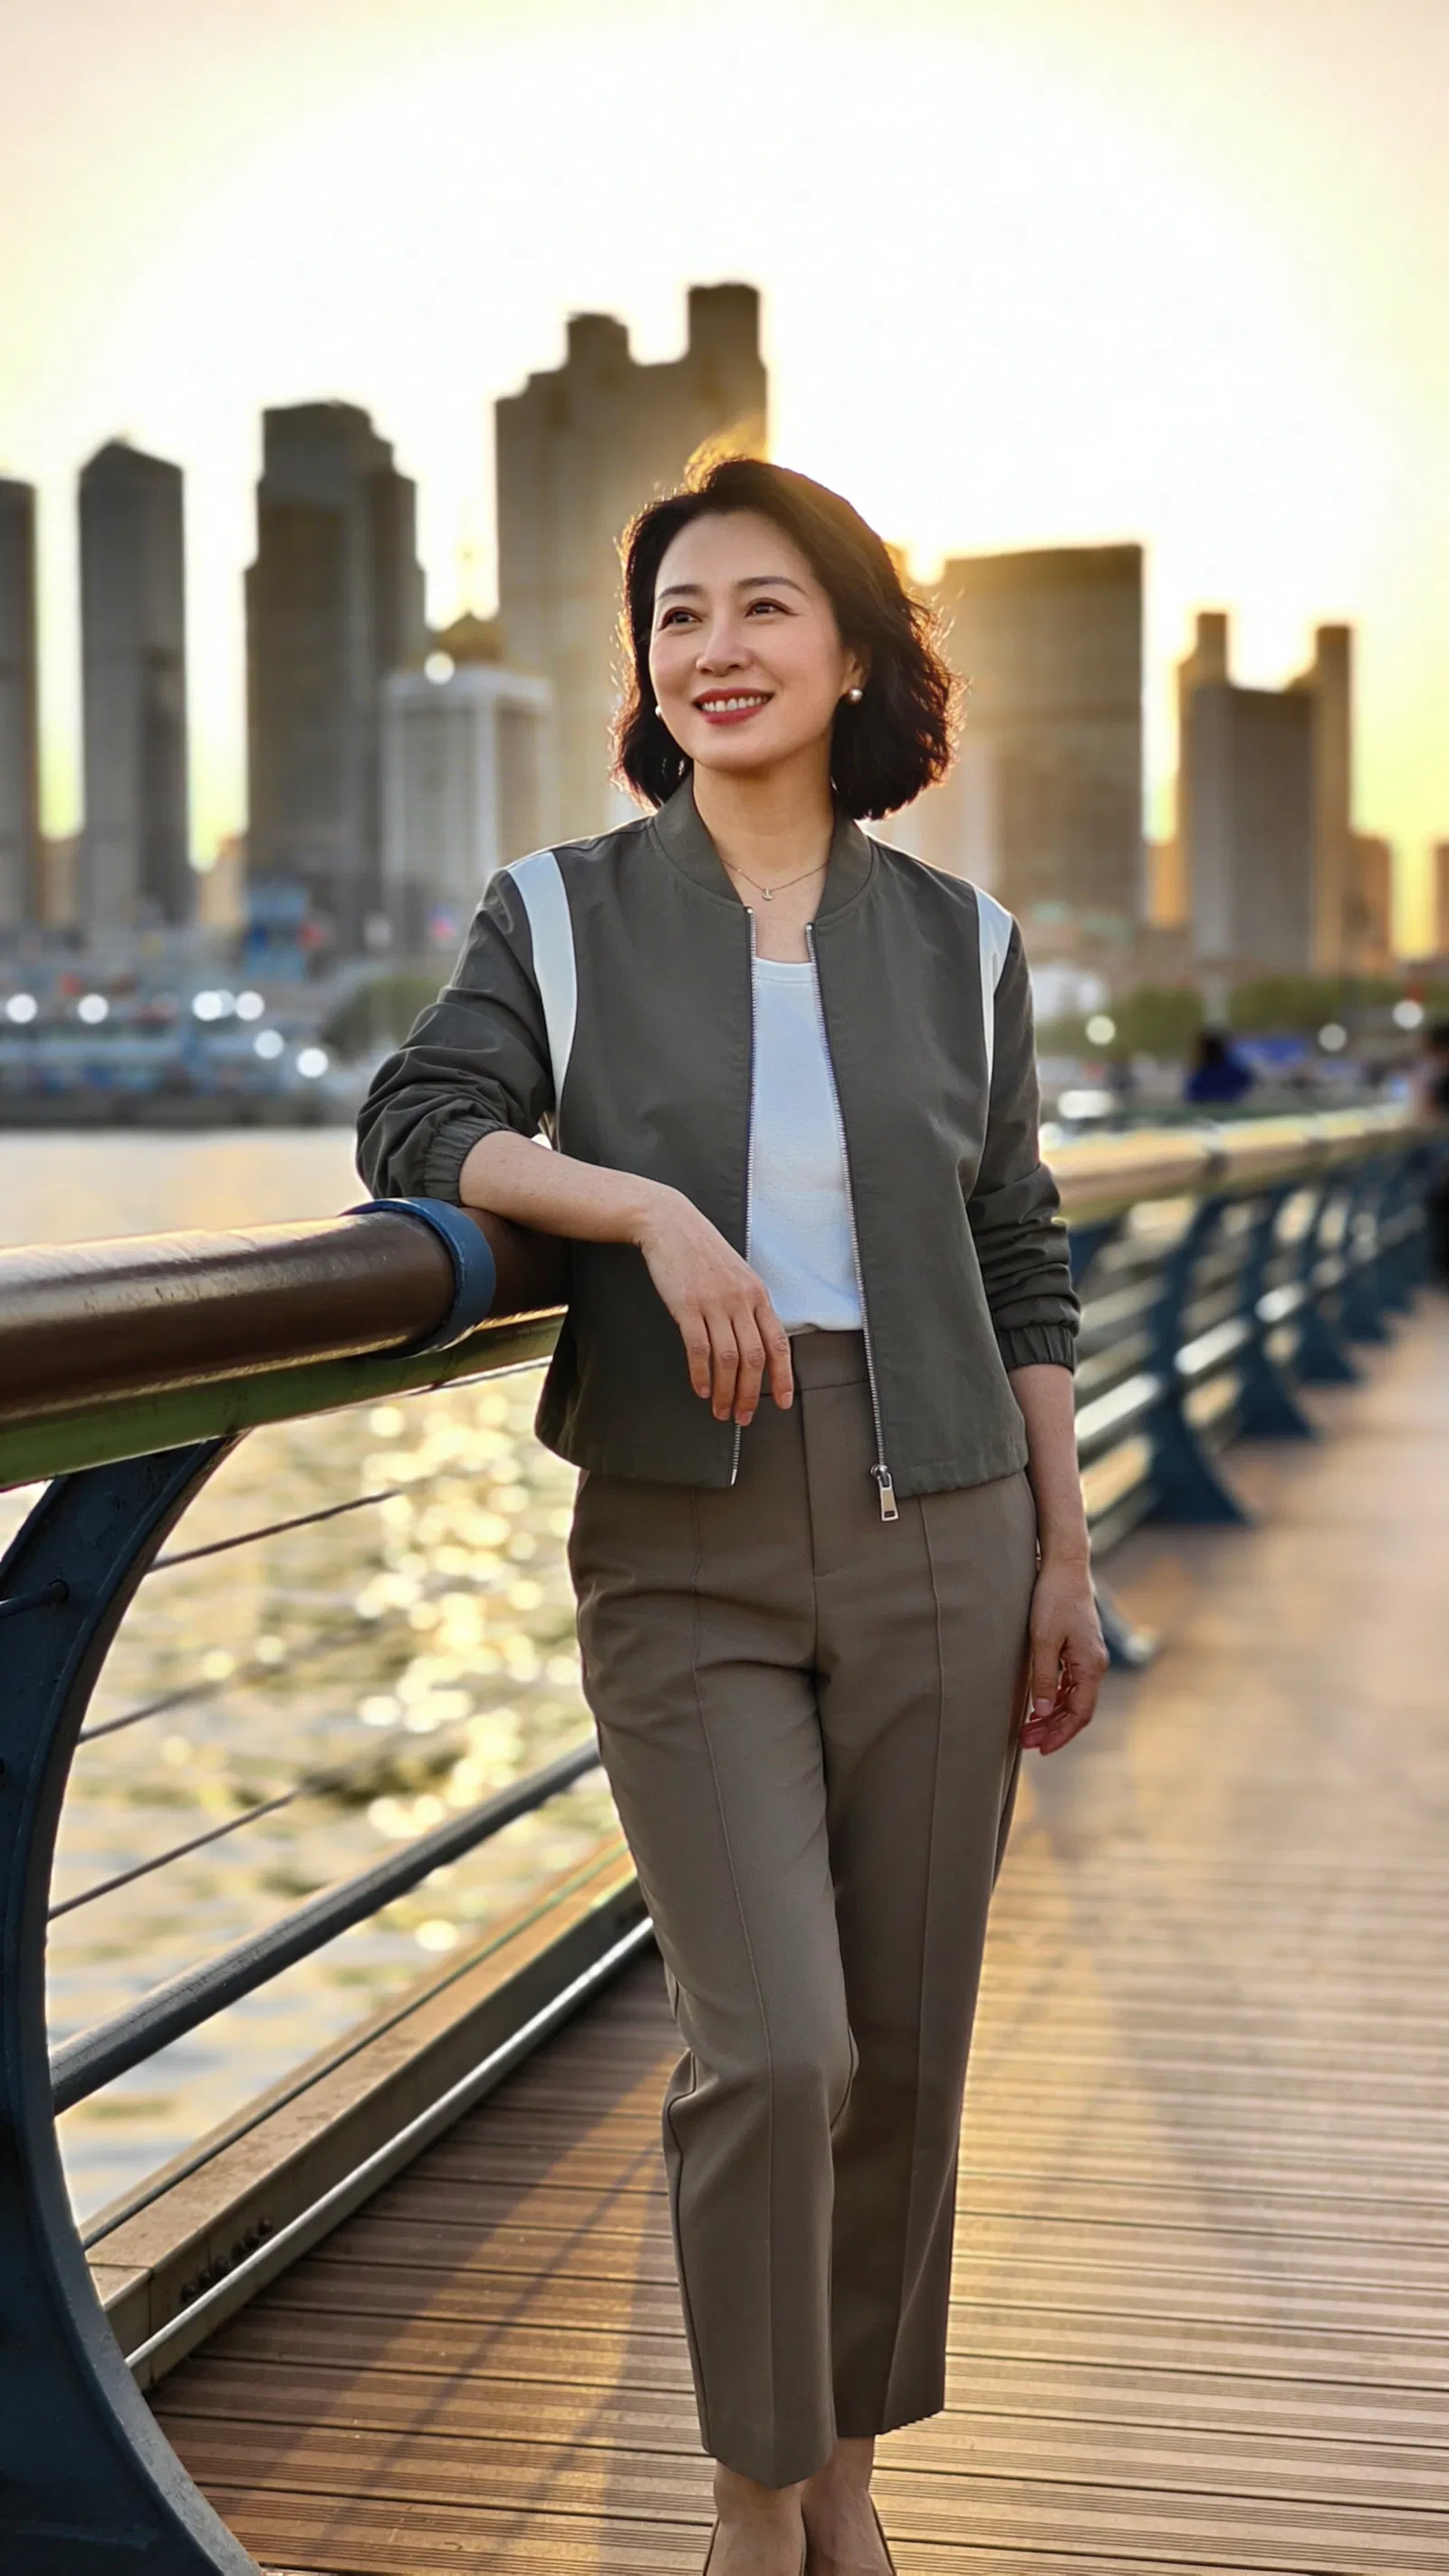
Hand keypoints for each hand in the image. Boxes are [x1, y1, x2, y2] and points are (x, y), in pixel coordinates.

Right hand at [635, 1186, 792, 1426]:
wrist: (671, 1224)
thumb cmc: (702, 1252)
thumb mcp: (737, 1275)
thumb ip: (747, 1306)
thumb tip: (755, 1344)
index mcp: (757, 1295)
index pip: (778, 1343)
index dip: (782, 1376)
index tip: (782, 1401)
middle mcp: (741, 1301)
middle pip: (753, 1358)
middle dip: (750, 1394)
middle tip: (743, 1416)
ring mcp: (714, 1303)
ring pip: (727, 1359)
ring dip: (725, 1391)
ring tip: (720, 1410)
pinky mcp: (687, 1306)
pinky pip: (698, 1349)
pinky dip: (700, 1374)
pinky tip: (700, 1388)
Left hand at [1020, 1554, 1106, 1754]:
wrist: (1064, 1566)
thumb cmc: (1053, 1599)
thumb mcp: (1043, 1640)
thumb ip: (1044, 1677)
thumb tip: (1043, 1712)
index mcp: (1091, 1665)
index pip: (1080, 1712)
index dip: (1061, 1734)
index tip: (1040, 1748)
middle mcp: (1095, 1665)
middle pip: (1077, 1709)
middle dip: (1053, 1729)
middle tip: (1025, 1742)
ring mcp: (1088, 1657)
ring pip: (1073, 1698)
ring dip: (1052, 1715)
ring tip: (1027, 1728)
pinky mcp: (1079, 1649)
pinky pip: (1069, 1684)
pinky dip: (1054, 1698)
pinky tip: (1037, 1705)